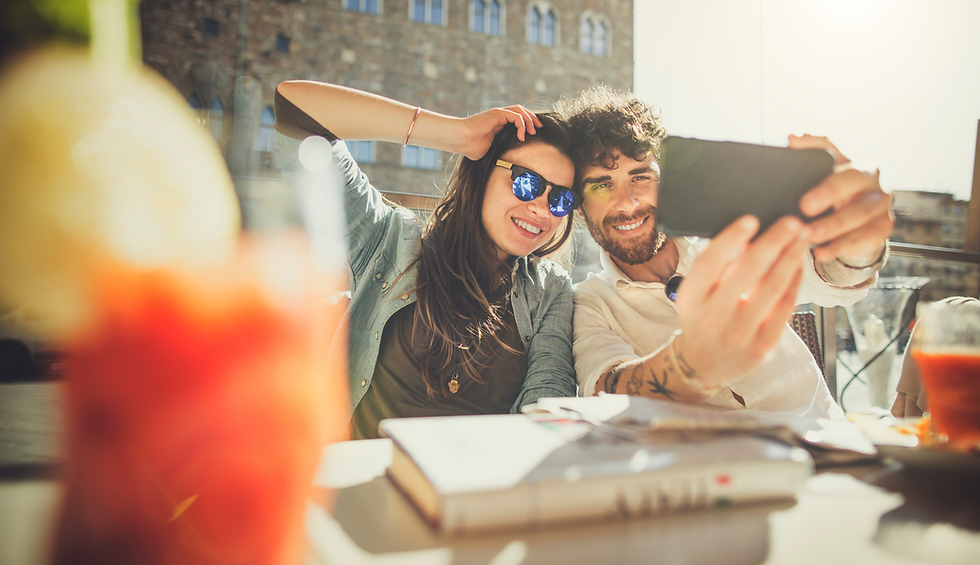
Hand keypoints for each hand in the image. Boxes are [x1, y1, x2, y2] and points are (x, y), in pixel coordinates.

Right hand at [455, 105, 542, 160]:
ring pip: (520, 111)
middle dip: (533, 119)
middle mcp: (499, 116)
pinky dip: (522, 124)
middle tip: (539, 129)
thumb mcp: (490, 151)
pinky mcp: (498, 113)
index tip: (534, 135)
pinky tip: (521, 135)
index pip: (518, 119)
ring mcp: (499, 114)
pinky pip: (516, 116)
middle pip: (522, 112)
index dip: (528, 124)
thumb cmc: (471, 148)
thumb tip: (508, 163)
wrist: (462, 140)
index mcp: (498, 124)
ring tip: (533, 132)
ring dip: (529, 120)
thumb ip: (500, 152)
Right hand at [673, 215, 808, 387]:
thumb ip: (715, 267)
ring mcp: (740, 334)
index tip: (751, 220)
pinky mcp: (763, 346)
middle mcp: (713, 317)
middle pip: (749, 270)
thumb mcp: (695, 294)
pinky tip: (798, 264)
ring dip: (791, 257)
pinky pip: (785, 305)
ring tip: (801, 238)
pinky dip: (795, 280)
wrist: (702, 364)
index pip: (710, 263)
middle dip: (774, 241)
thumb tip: (749, 235)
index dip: (731, 239)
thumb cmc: (700, 318)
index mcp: (691, 299)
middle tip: (792, 222)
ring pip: (773, 286)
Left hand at [790, 134, 892, 262]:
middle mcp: (870, 177)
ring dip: (832, 225)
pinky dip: (840, 246)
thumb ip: (805, 162)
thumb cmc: (832, 197)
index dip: (813, 142)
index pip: (831, 145)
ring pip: (859, 212)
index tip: (791, 141)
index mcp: (850, 159)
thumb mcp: (818, 180)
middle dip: (828, 191)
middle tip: (804, 206)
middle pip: (852, 178)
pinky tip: (821, 252)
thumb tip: (791, 138)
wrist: (860, 225)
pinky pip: (863, 237)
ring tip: (807, 235)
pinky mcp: (883, 226)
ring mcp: (880, 202)